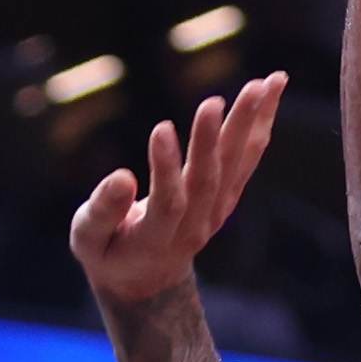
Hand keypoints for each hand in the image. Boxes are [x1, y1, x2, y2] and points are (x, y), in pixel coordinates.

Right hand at [71, 78, 288, 309]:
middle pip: (208, 181)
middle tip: (214, 101)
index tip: (160, 128)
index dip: (165, 169)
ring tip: (265, 83)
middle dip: (210, 140)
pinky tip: (272, 87)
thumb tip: (122, 177)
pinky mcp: (227, 197)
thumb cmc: (107, 251)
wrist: (147, 279)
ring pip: (236, 165)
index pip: (168, 203)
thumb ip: (102, 211)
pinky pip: (247, 158)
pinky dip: (261, 123)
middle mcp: (195, 228)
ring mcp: (216, 213)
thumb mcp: (88, 239)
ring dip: (250, 122)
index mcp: (156, 240)